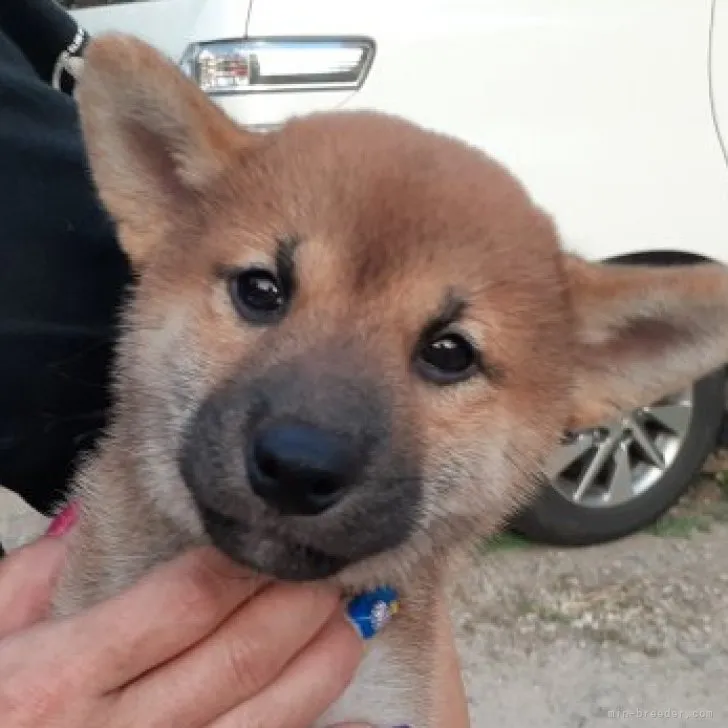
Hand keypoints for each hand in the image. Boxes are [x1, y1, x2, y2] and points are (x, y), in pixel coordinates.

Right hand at [0, 531, 363, 726]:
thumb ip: (22, 586)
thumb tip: (84, 522)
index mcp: (55, 683)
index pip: (186, 600)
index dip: (247, 563)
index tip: (284, 533)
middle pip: (240, 655)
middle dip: (302, 604)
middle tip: (345, 564)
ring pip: (264, 721)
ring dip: (324, 666)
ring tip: (362, 618)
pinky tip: (365, 725)